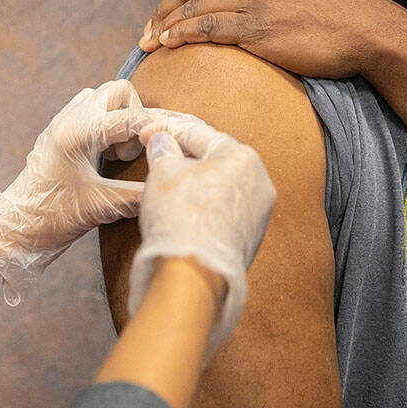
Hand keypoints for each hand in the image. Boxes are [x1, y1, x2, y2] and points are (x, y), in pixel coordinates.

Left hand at [0, 80, 158, 304]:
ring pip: (105, 97)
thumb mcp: (100, 208)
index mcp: (78, 132)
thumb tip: (171, 186)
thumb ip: (139, 195)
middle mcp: (70, 118)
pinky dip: (106, 124)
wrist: (13, 229)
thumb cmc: (51, 219)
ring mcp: (62, 122)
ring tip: (117, 153)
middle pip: (119, 90)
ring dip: (120, 118)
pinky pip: (91, 110)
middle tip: (131, 151)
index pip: (132, 117)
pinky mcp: (60, 132)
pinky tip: (104, 155)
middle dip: (135, 116)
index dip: (159, 130)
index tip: (170, 148)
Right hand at [128, 112, 276, 359]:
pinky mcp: (251, 239)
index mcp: (243, 157)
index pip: (199, 135)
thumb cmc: (180, 218)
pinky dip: (205, 208)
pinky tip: (184, 213)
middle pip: (215, 161)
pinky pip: (225, 212)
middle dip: (185, 158)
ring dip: (195, 184)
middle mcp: (260, 183)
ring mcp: (259, 214)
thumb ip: (164, 151)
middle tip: (157, 157)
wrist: (194, 276)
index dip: (167, 131)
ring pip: (221, 188)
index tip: (146, 134)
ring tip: (168, 186)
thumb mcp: (163, 173)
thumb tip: (163, 141)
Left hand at [138, 0, 390, 78]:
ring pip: (195, 7)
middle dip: (164, 10)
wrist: (368, 29)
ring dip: (166, 25)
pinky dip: (183, 34)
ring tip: (150, 42)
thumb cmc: (344, 7)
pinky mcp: (258, 28)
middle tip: (146, 31)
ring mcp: (255, 0)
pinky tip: (169, 43)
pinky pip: (208, 27)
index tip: (164, 14)